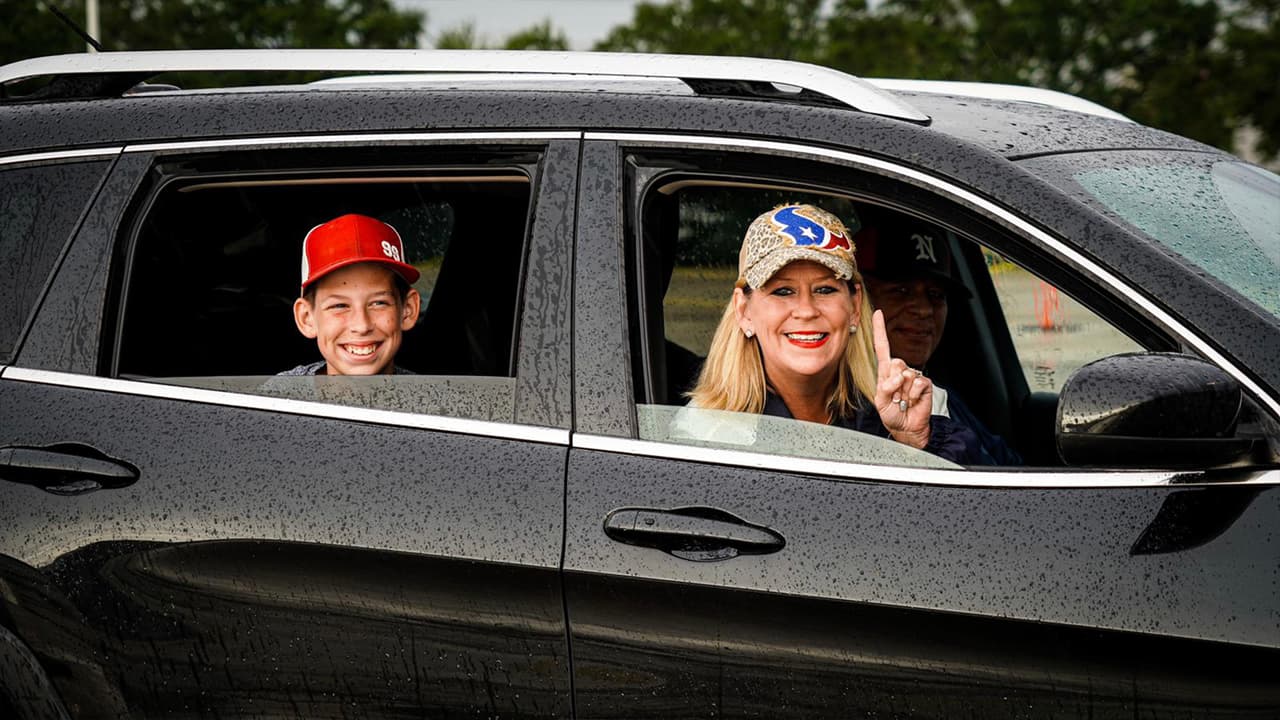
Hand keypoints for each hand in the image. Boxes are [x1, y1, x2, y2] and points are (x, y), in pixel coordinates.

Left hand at [872, 309, 931, 448]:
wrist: (906, 428)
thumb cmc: (892, 414)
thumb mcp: (880, 402)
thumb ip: (885, 387)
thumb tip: (899, 377)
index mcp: (885, 372)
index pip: (882, 347)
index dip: (879, 330)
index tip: (878, 313)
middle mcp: (899, 370)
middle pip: (895, 362)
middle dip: (893, 381)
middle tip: (895, 396)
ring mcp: (913, 376)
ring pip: (905, 373)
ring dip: (903, 392)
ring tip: (904, 400)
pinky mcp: (924, 383)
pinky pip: (917, 383)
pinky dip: (913, 395)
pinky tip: (913, 401)